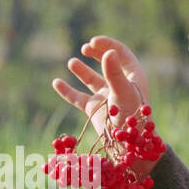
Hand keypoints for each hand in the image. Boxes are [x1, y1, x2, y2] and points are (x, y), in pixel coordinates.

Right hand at [52, 36, 158, 177]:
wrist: (128, 146)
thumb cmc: (131, 118)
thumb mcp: (123, 93)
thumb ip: (114, 73)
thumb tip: (107, 52)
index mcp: (132, 76)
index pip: (120, 53)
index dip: (106, 45)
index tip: (93, 42)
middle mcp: (119, 84)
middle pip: (107, 62)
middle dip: (96, 53)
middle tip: (85, 48)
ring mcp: (106, 97)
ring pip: (92, 79)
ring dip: (82, 70)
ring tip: (72, 62)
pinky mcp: (95, 110)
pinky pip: (78, 97)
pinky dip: (67, 91)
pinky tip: (56, 83)